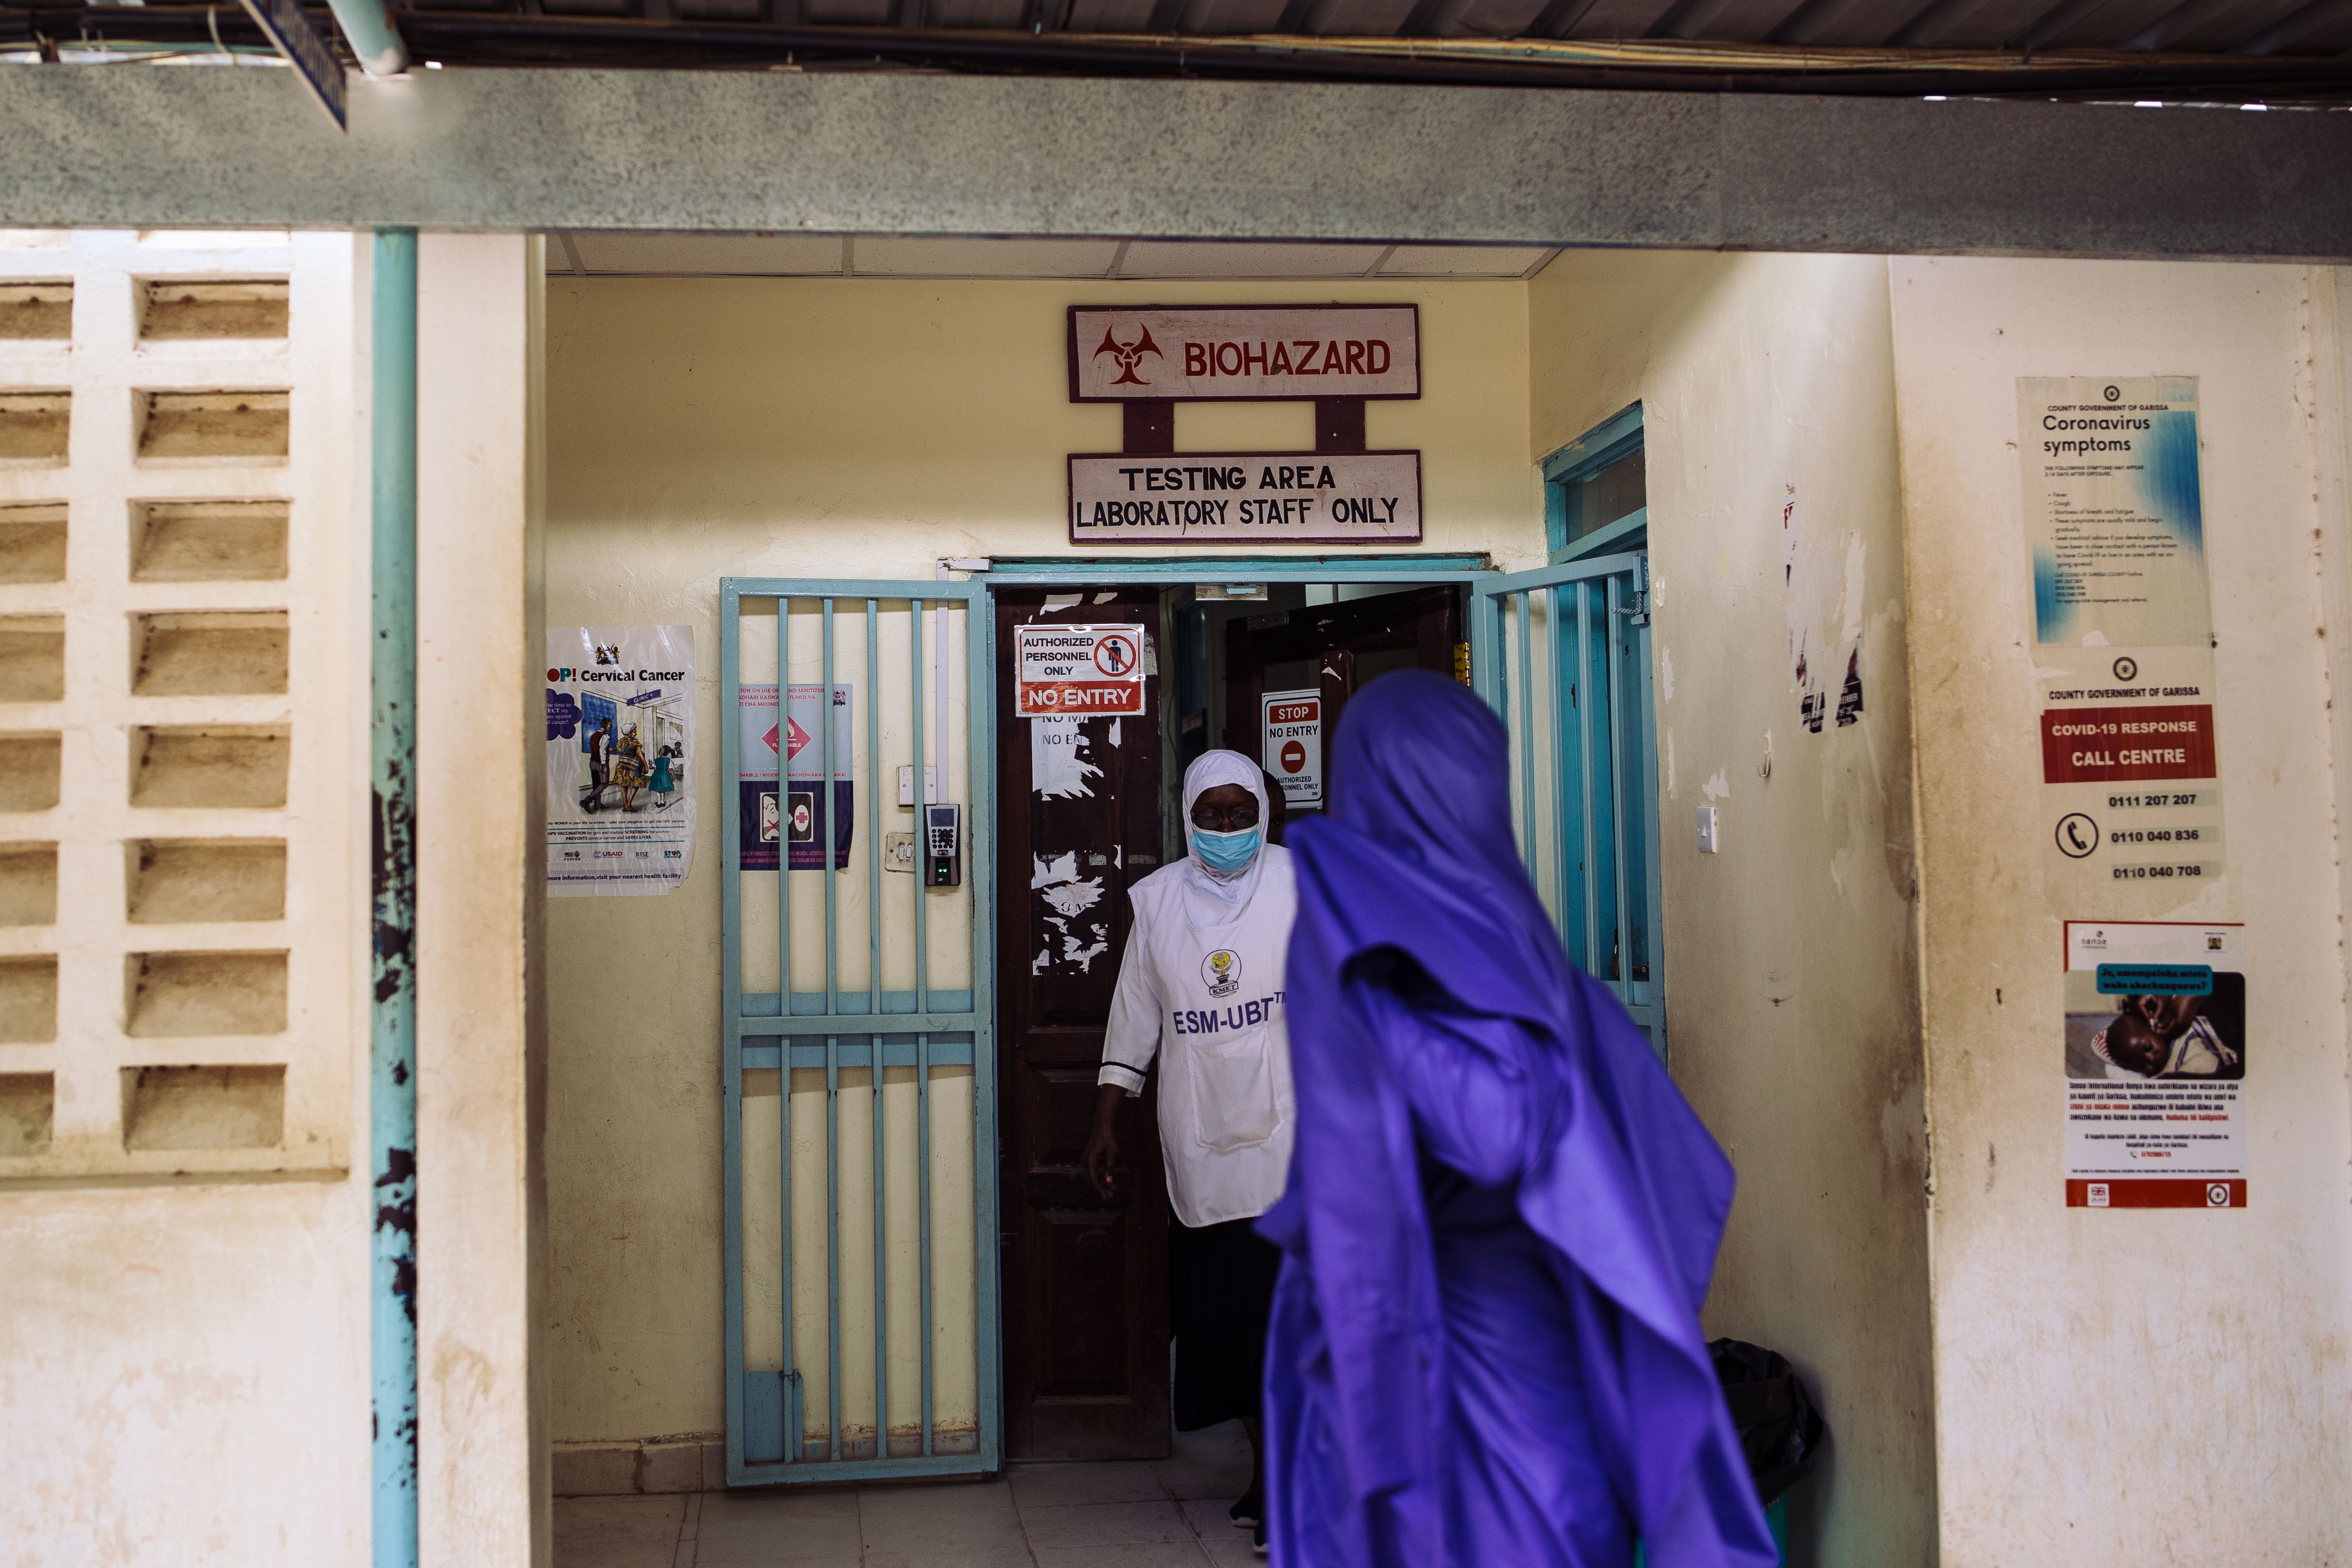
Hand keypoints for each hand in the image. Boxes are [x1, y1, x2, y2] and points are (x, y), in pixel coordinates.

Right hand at [1083, 1082, 1125, 1199]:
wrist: (1101, 1126)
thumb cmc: (1107, 1138)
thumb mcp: (1112, 1153)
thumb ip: (1110, 1168)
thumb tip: (1109, 1181)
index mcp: (1089, 1160)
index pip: (1094, 1179)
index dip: (1100, 1189)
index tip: (1106, 1196)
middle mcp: (1084, 1161)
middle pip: (1090, 1180)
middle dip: (1100, 1188)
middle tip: (1110, 1195)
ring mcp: (1085, 1159)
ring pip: (1090, 1176)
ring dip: (1100, 1184)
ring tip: (1111, 1189)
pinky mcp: (1087, 1159)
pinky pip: (1091, 1171)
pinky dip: (1098, 1177)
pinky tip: (1107, 1180)